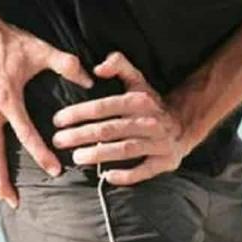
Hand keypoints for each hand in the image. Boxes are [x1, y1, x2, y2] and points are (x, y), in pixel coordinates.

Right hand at [0, 21, 92, 207]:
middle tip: (16, 202)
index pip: (26, 134)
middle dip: (4, 181)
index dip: (42, 154)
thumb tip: (91, 80)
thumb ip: (67, 65)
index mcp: (7, 99)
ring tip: (1, 196)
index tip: (55, 172)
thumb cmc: (9, 42)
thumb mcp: (41, 50)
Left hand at [51, 52, 192, 185]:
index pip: (104, 106)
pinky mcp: (165, 162)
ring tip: (77, 157)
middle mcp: (150, 122)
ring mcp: (159, 143)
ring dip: (99, 154)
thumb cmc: (150, 105)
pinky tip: (107, 176)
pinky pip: (144, 171)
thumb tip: (97, 68)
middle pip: (110, 130)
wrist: (184, 125)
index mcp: (140, 101)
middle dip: (81, 135)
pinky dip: (126, 175)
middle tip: (59, 141)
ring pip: (125, 149)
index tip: (58, 120)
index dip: (79, 113)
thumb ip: (118, 64)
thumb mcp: (138, 80)